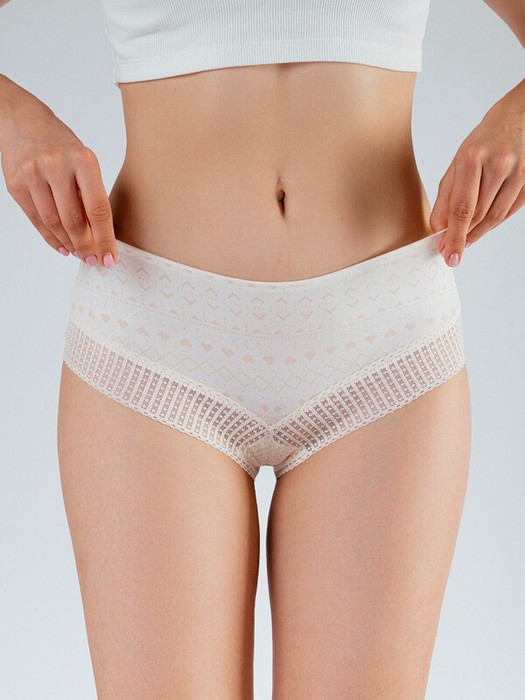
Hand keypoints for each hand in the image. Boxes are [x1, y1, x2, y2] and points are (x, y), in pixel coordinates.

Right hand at [0, 86, 115, 267]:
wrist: (23, 121)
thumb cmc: (62, 146)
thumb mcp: (85, 162)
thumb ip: (91, 196)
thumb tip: (100, 238)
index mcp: (83, 160)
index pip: (98, 210)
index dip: (105, 239)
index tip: (110, 259)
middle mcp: (56, 166)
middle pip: (74, 221)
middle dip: (86, 247)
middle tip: (94, 261)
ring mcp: (33, 175)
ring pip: (54, 224)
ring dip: (69, 244)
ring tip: (79, 254)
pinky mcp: (15, 184)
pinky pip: (36, 220)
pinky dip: (51, 238)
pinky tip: (62, 247)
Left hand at [429, 104, 524, 266]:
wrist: (517, 119)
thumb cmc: (482, 143)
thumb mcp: (456, 165)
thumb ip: (446, 198)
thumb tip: (439, 230)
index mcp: (472, 158)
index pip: (461, 208)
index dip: (454, 236)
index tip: (448, 255)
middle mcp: (497, 165)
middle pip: (478, 215)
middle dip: (462, 237)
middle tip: (451, 250)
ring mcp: (517, 172)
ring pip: (495, 217)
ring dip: (477, 233)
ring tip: (465, 239)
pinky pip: (509, 212)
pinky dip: (493, 223)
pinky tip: (482, 226)